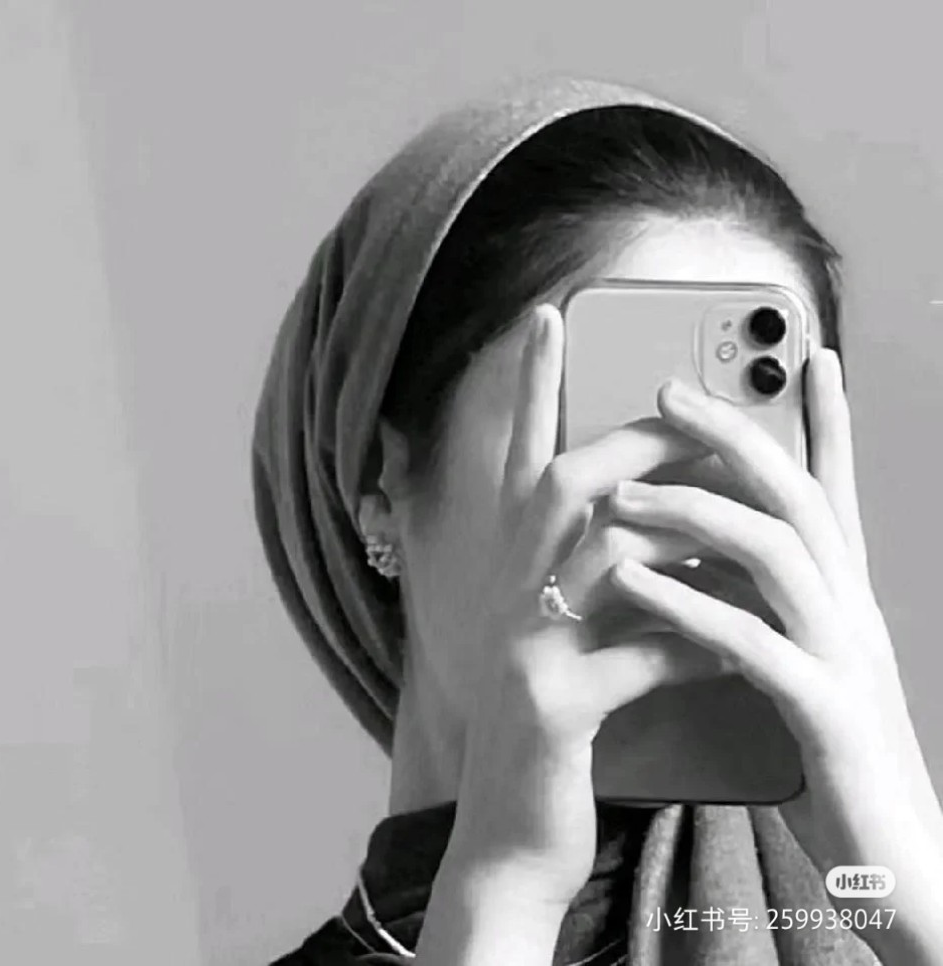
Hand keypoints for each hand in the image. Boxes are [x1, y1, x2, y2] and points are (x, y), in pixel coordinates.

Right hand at [445, 304, 731, 910]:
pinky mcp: (553, 712)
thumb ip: (592, 580)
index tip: (550, 316)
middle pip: (558, 488)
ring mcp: (523, 652)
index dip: (530, 388)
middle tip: (687, 410)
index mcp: (512, 576)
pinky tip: (726, 646)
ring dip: (676, 533)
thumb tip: (656, 521)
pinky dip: (689, 641)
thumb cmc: (552, 728)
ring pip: (598, 559)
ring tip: (738, 519)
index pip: (517, 463)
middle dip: (630, 441)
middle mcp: (506, 599)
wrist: (510, 839)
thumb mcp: (561, 639)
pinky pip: (633, 657)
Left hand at [603, 353, 942, 890]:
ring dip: (699, 513)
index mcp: (840, 594)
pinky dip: (695, 608)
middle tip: (669, 391)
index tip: (806, 357)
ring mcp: (843, 656)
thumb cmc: (833, 745)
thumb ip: (775, 600)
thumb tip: (735, 554)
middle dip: (735, 436)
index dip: (825, 421)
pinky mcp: (826, 713)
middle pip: (799, 497)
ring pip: (779, 555)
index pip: (833, 489)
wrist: (893, 856)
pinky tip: (641, 585)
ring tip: (627, 493)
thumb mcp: (807, 654)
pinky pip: (757, 645)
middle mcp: (849, 608)